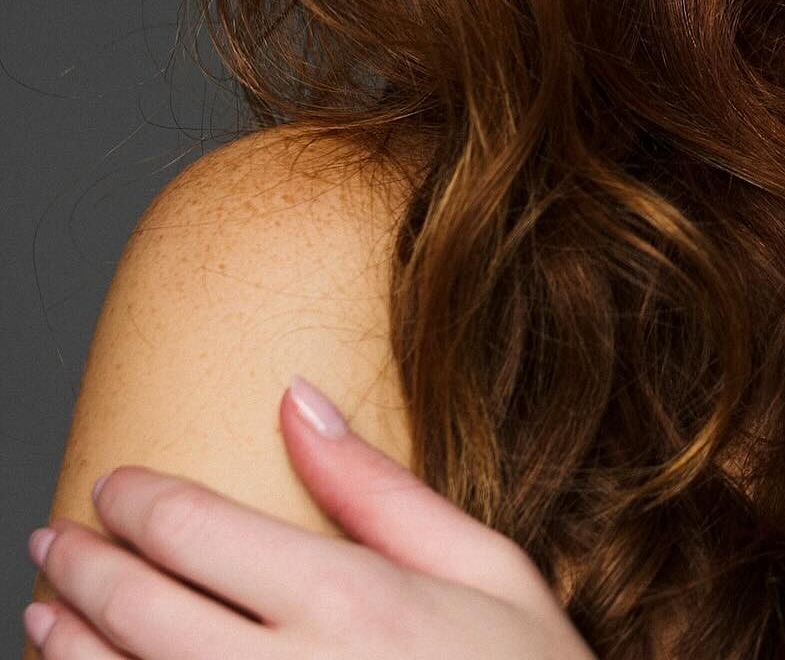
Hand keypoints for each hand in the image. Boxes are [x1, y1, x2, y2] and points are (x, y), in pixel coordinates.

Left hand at [25, 375, 597, 656]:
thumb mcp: (487, 570)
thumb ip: (380, 490)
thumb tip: (296, 402)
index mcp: (350, 601)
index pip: (197, 531)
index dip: (136, 503)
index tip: (112, 486)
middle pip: (140, 611)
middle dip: (82, 569)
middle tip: (50, 543)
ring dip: (68, 653)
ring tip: (43, 618)